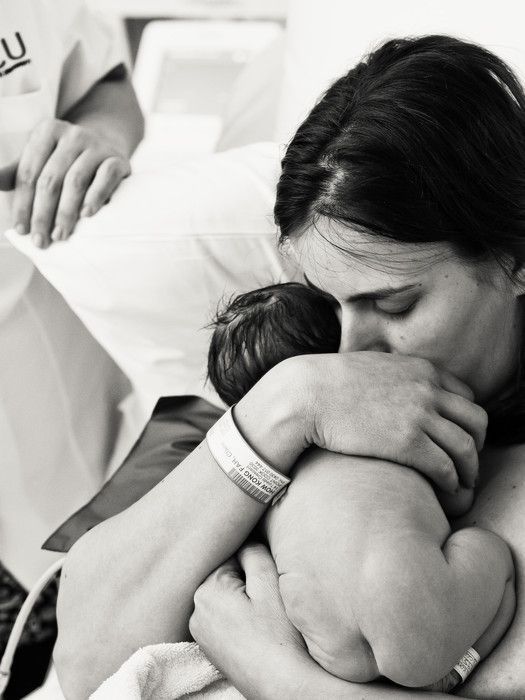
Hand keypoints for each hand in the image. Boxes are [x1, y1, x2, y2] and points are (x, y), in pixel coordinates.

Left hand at [12, 118, 130, 246]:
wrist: (108, 144)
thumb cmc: (68, 159)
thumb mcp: (41, 159)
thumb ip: (16, 173)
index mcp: (46, 131)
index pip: (28, 172)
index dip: (22, 204)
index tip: (21, 230)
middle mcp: (72, 134)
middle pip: (50, 179)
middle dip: (43, 214)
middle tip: (41, 240)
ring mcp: (97, 145)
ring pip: (76, 181)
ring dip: (66, 212)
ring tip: (60, 235)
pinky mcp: (118, 159)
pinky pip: (105, 179)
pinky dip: (96, 197)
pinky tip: (87, 215)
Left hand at [189, 543, 311, 699]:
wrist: (287, 686)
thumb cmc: (281, 635)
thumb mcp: (269, 581)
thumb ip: (253, 551)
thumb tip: (245, 537)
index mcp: (206, 591)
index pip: (230, 554)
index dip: (254, 559)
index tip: (270, 571)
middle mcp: (196, 612)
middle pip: (225, 575)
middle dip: (247, 578)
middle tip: (270, 595)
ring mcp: (203, 634)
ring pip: (226, 596)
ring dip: (245, 598)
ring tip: (266, 614)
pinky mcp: (214, 650)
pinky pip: (225, 617)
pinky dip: (241, 617)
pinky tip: (259, 629)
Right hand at [296, 352, 486, 492]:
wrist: (306, 394)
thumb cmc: (329, 384)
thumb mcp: (372, 367)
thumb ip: (394, 376)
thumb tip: (393, 388)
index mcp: (421, 370)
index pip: (466, 396)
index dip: (465, 421)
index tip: (456, 437)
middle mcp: (427, 390)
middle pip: (476, 421)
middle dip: (476, 445)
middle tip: (466, 463)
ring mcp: (420, 416)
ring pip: (466, 447)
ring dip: (469, 469)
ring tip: (461, 483)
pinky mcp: (407, 443)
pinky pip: (445, 467)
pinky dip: (451, 482)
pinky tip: (444, 490)